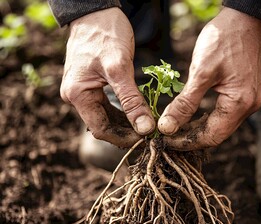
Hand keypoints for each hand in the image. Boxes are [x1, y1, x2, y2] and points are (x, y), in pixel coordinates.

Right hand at [60, 8, 155, 147]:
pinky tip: (137, 114)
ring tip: (146, 125)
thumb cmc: (105, 33)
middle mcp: (76, 97)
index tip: (145, 138)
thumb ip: (131, 100)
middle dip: (126, 132)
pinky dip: (123, 113)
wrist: (97, 12)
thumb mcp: (120, 68)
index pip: (101, 129)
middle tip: (149, 133)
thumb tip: (144, 128)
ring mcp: (83, 93)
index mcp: (77, 94)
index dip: (123, 138)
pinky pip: (107, 107)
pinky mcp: (91, 87)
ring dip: (126, 124)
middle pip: (103, 125)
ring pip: (107, 118)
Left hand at [158, 7, 260, 149]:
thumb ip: (185, 103)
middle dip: (190, 139)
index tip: (166, 141)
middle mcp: (247, 108)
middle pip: (215, 135)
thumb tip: (167, 127)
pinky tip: (189, 119)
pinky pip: (221, 116)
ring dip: (196, 131)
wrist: (244, 19)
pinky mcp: (242, 96)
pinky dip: (204, 120)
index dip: (187, 142)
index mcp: (240, 104)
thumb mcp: (200, 72)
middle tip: (167, 137)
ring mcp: (247, 103)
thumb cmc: (224, 40)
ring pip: (218, 127)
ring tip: (174, 129)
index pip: (211, 136)